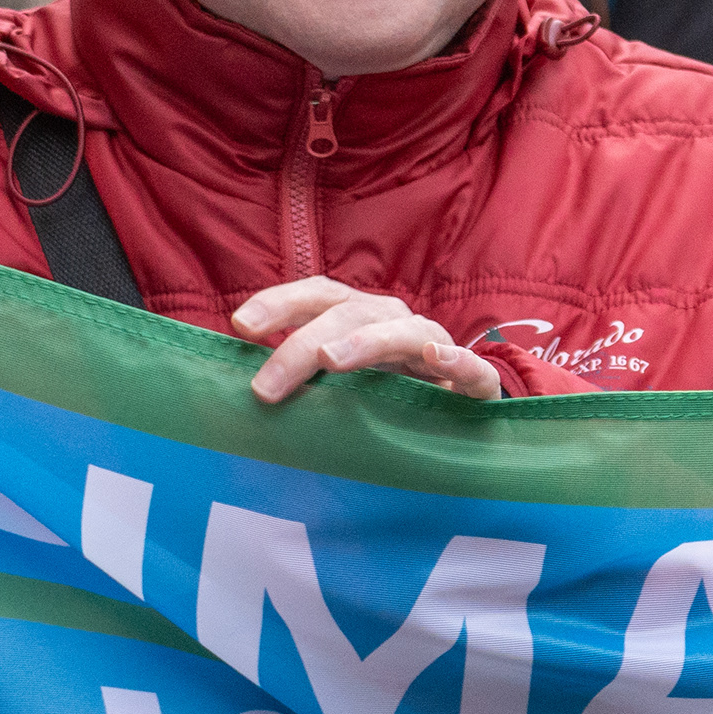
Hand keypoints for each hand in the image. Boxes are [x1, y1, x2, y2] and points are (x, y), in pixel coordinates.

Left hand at [234, 279, 505, 403]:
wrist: (463, 418)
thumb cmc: (388, 399)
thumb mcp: (336, 383)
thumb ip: (300, 376)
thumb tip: (237, 385)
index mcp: (360, 317)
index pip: (318, 295)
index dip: (280, 303)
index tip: (240, 326)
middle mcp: (395, 322)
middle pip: (347, 314)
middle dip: (302, 345)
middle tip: (266, 387)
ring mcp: (437, 347)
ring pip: (402, 332)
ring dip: (366, 341)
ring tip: (332, 360)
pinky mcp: (475, 382)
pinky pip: (470, 366)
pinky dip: (455, 357)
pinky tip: (437, 358)